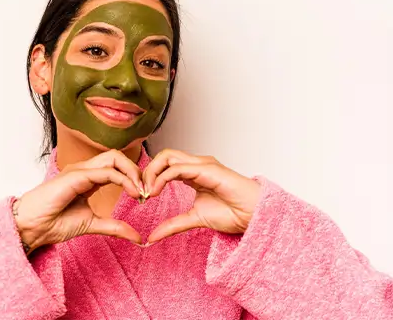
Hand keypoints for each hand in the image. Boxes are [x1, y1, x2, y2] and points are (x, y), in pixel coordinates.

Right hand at [13, 150, 145, 252]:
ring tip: (140, 192)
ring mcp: (79, 170)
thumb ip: (114, 227)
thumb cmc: (53, 222)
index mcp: (87, 178)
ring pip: (113, 158)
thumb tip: (137, 237)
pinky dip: (122, 180)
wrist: (32, 227)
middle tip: (146, 191)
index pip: (116, 166)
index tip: (143, 197)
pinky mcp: (75, 176)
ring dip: (132, 173)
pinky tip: (131, 193)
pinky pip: (105, 172)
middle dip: (136, 170)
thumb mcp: (92, 224)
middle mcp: (84, 170)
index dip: (133, 178)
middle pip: (117, 156)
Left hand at [142, 149, 261, 243]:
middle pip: (163, 156)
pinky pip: (177, 168)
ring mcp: (202, 164)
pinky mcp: (206, 169)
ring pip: (167, 156)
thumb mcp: (194, 219)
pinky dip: (161, 178)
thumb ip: (173, 224)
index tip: (142, 197)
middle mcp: (196, 165)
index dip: (149, 178)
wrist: (253, 216)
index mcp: (193, 173)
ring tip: (147, 193)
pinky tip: (156, 192)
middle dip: (146, 171)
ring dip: (151, 173)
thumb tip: (152, 236)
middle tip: (140, 192)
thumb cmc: (233, 213)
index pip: (164, 165)